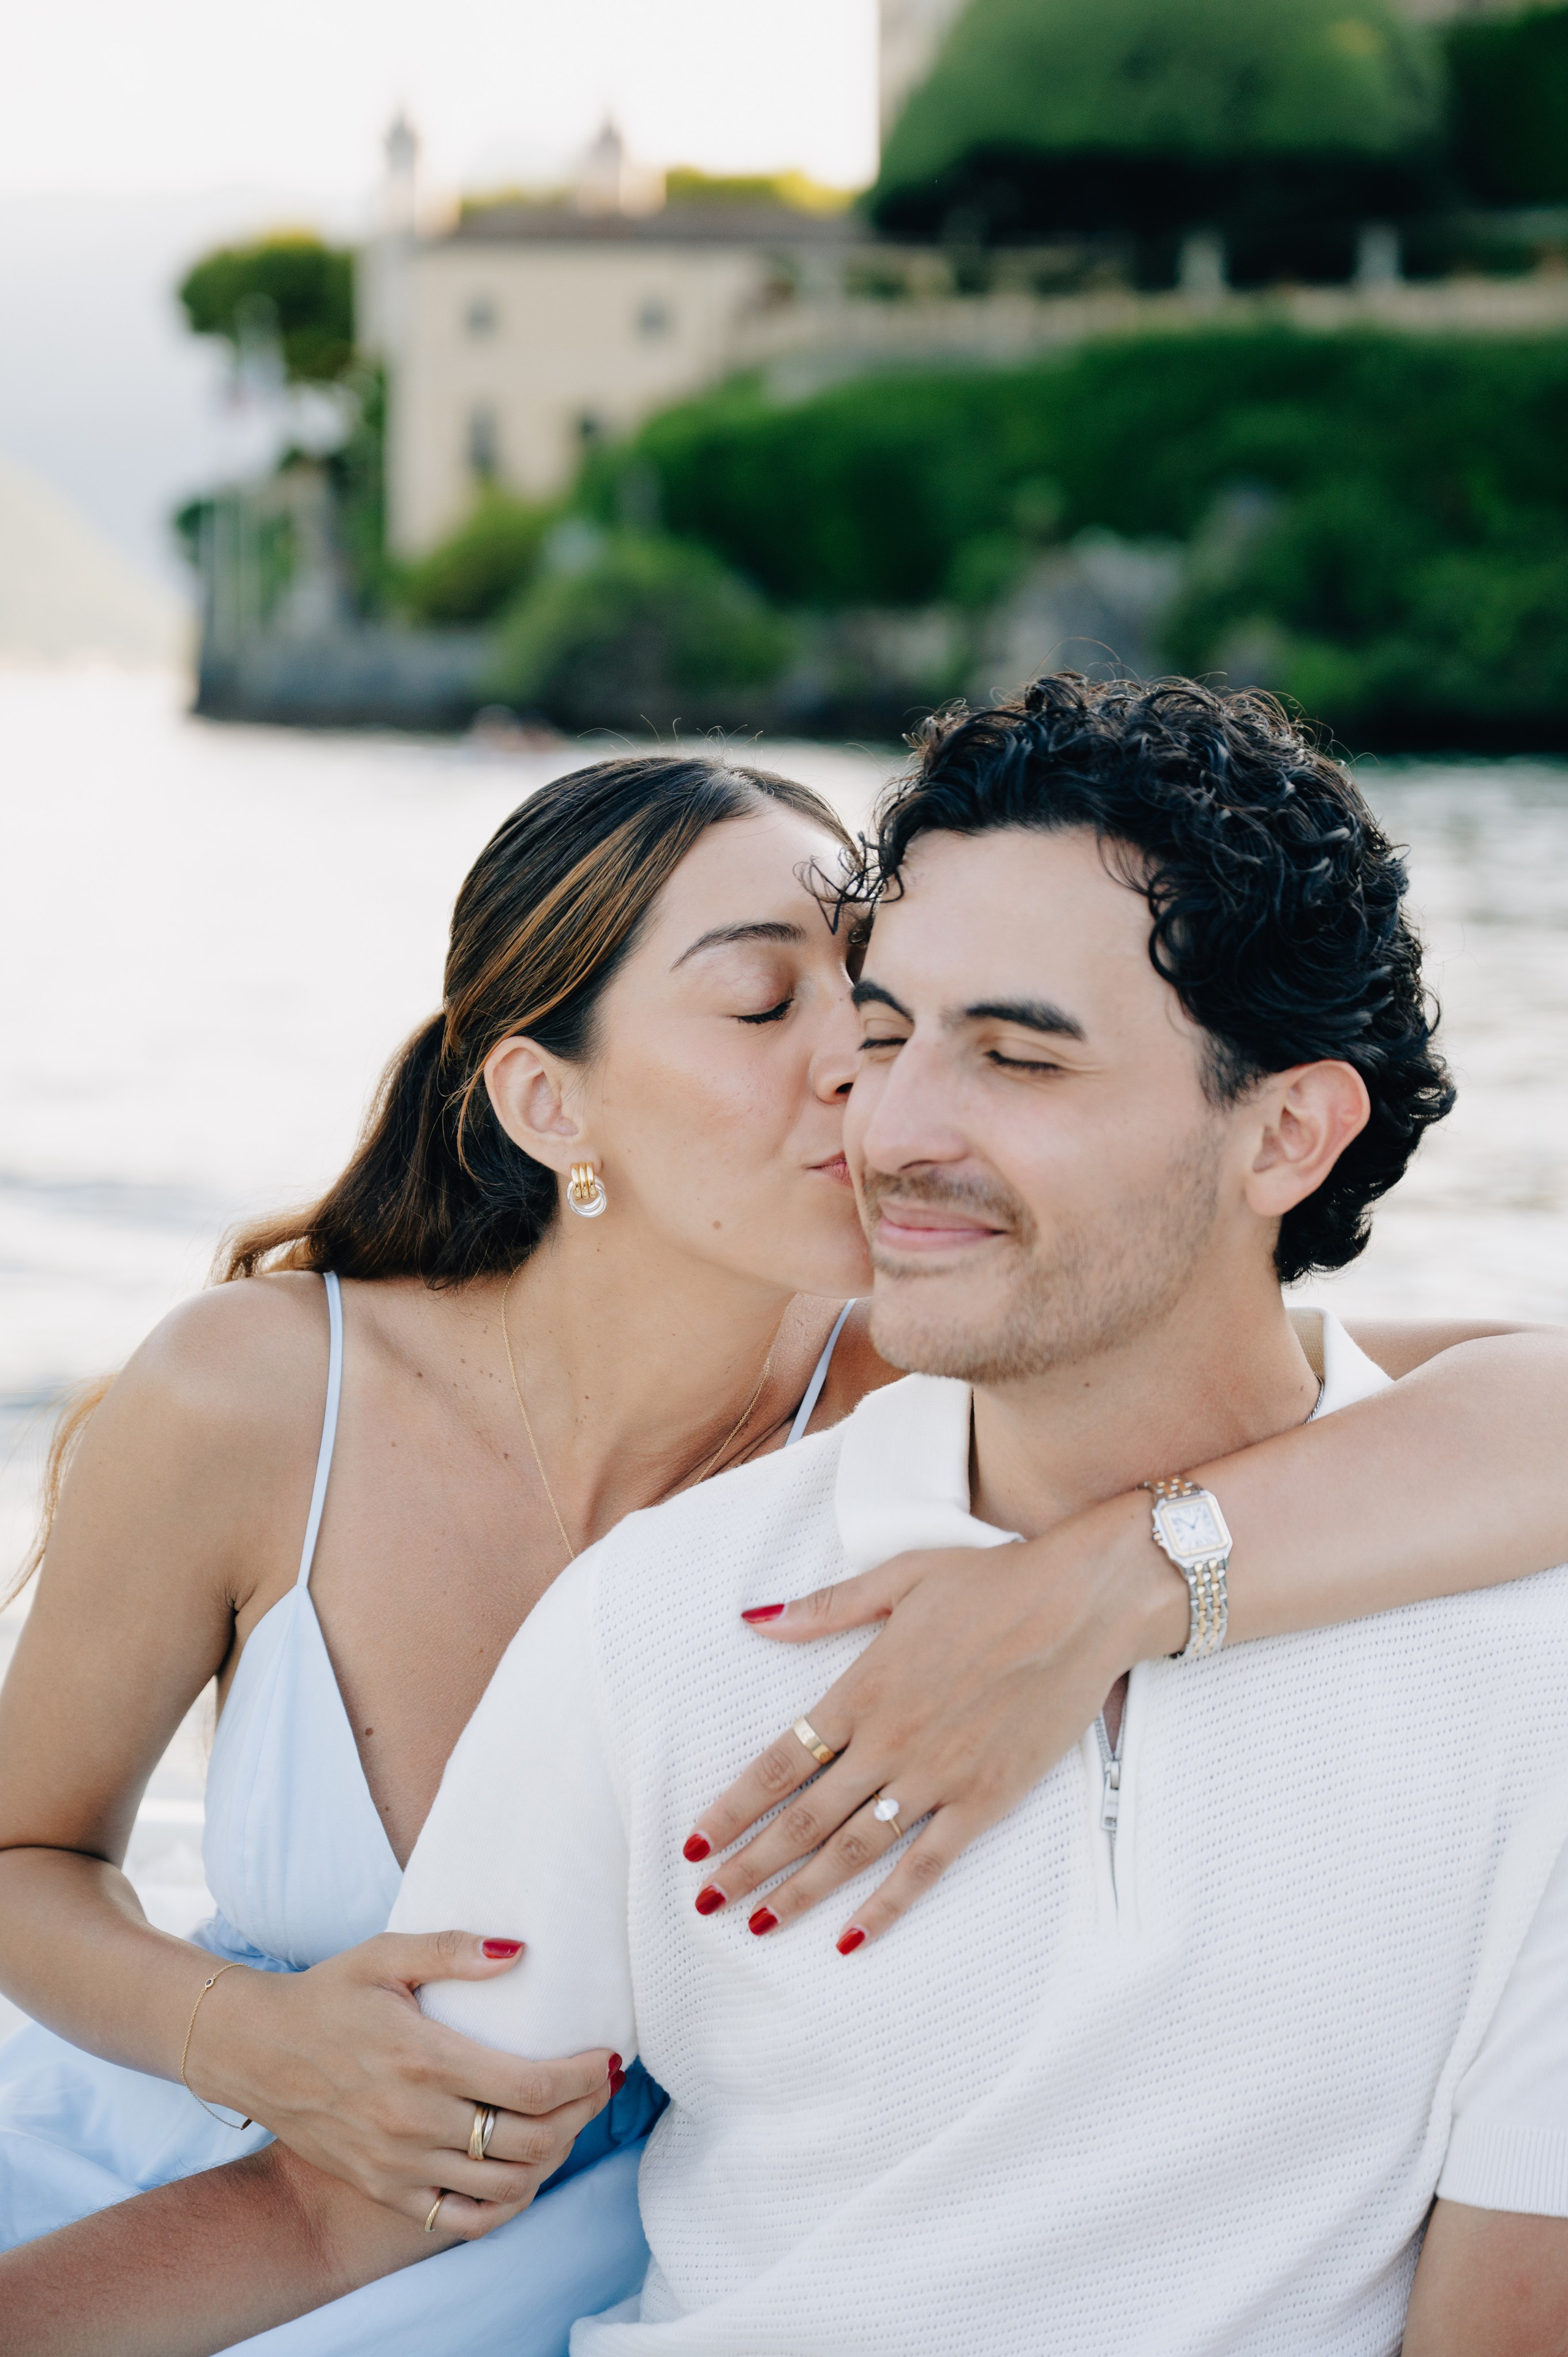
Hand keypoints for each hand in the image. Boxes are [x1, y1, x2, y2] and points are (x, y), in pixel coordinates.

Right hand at [186, 1929, 619, 2229]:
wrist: (254, 2051)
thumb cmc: (327, 1995)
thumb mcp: (384, 1955)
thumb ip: (452, 1949)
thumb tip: (519, 1950)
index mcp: (422, 2058)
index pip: (528, 2087)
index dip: (583, 2077)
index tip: (609, 2057)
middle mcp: (413, 2121)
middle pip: (529, 2140)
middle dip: (582, 2114)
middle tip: (601, 2085)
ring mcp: (398, 2164)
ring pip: (504, 2184)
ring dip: (553, 2156)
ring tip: (570, 2120)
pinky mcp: (383, 2188)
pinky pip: (460, 2218)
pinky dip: (504, 2204)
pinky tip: (524, 2174)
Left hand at [680, 1492, 1183, 1950]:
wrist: (1079, 1605)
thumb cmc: (991, 1582)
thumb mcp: (898, 1578)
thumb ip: (824, 1608)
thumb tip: (754, 1619)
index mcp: (861, 1690)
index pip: (778, 1763)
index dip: (732, 1806)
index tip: (696, 1839)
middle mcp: (889, 1743)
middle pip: (803, 1817)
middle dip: (749, 1863)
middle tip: (707, 1900)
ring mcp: (937, 1778)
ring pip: (853, 1849)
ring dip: (801, 1891)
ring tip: (759, 1925)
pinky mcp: (985, 1800)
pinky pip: (927, 1865)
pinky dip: (888, 1905)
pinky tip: (853, 1938)